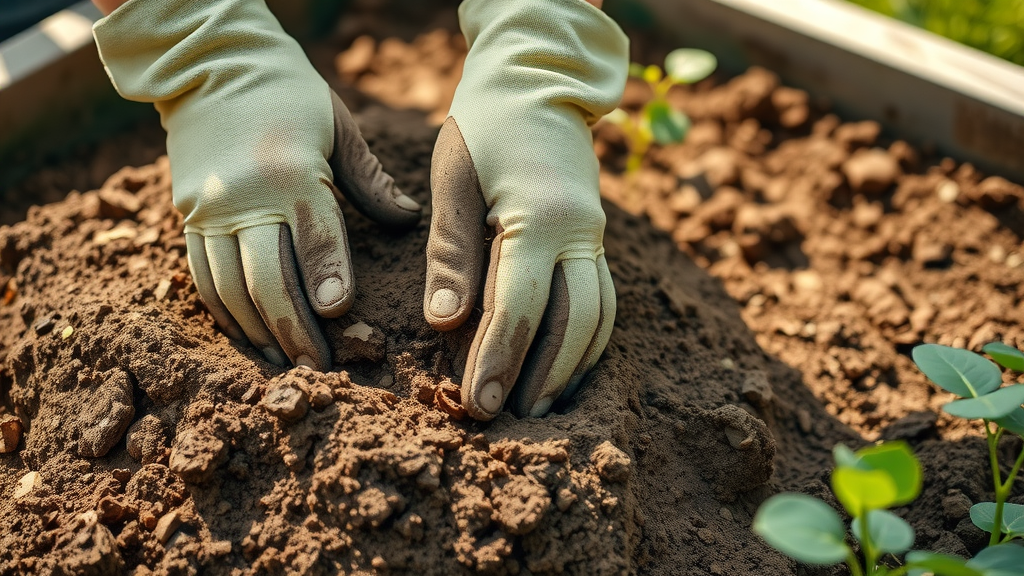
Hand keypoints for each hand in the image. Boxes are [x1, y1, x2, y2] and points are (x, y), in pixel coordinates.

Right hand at [93, 0, 420, 369]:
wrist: (206, 63)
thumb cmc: (286, 93)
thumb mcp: (337, 125)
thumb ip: (369, 180)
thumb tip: (406, 220)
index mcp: (290, 172)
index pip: (314, 236)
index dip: (327, 278)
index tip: (340, 315)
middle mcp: (244, 196)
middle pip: (267, 276)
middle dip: (294, 326)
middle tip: (319, 365)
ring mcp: (209, 210)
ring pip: (230, 287)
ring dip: (259, 330)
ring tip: (286, 362)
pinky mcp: (186, 217)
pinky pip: (203, 277)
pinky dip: (226, 312)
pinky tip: (249, 335)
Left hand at [424, 0, 627, 418]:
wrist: (540, 83)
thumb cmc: (487, 126)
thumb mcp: (455, 179)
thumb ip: (452, 253)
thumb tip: (445, 325)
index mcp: (541, 217)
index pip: (520, 306)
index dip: (497, 359)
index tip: (476, 403)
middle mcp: (581, 234)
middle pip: (574, 324)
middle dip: (541, 376)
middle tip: (507, 419)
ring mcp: (596, 238)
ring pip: (599, 319)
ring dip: (570, 368)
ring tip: (538, 406)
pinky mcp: (596, 241)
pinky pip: (603, 302)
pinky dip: (586, 342)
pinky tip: (562, 368)